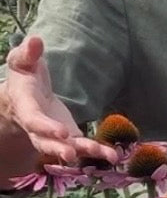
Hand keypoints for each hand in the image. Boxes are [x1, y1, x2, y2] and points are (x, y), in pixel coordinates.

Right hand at [3, 36, 119, 166]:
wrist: (23, 96)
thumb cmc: (24, 75)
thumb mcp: (22, 61)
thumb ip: (27, 53)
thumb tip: (35, 40)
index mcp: (25, 107)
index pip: (33, 120)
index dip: (46, 128)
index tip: (62, 132)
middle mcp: (37, 127)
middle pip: (45, 142)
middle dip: (59, 149)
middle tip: (72, 154)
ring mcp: (54, 135)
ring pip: (66, 148)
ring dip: (86, 153)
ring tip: (107, 157)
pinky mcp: (69, 137)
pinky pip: (81, 146)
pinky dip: (97, 152)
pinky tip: (114, 156)